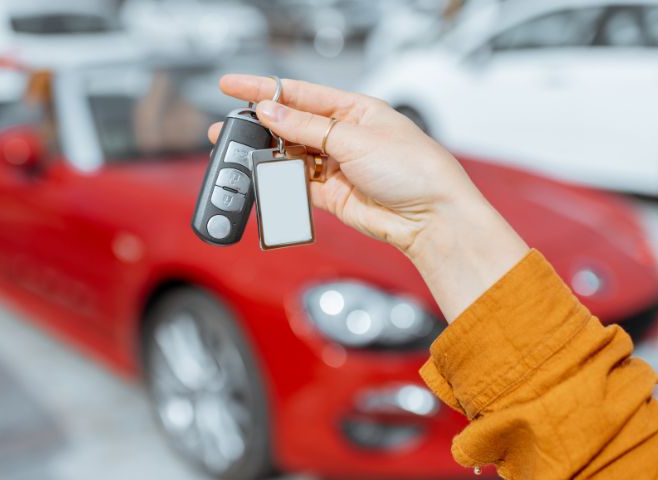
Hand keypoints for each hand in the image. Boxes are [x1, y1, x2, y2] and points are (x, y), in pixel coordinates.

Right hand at [209, 75, 476, 252]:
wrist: (431, 218)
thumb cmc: (413, 170)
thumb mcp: (356, 139)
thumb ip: (308, 127)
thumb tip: (270, 110)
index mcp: (354, 110)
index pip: (300, 94)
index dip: (264, 89)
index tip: (231, 85)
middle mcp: (344, 135)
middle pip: (291, 125)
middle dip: (259, 126)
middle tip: (226, 128)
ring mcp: (337, 165)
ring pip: (290, 156)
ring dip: (267, 156)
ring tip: (239, 156)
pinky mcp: (332, 195)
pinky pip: (297, 186)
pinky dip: (280, 184)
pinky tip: (265, 180)